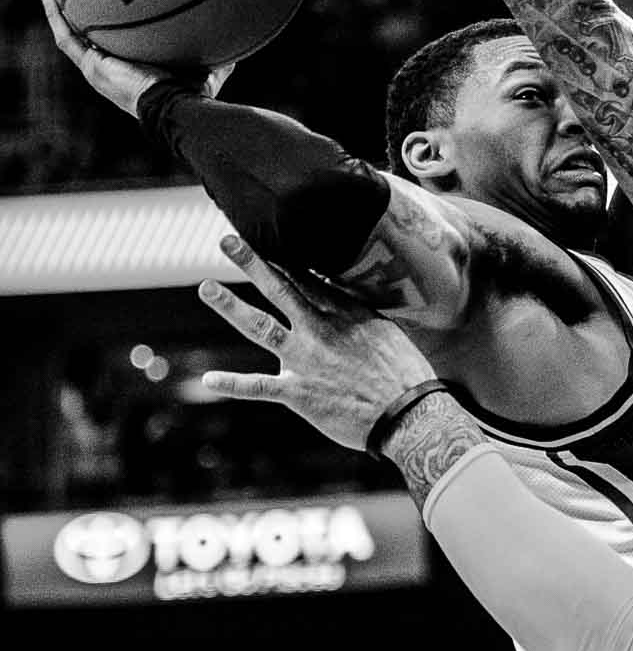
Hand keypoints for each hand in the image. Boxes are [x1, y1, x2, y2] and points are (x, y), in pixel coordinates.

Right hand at [41, 0, 233, 116]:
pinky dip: (56, 17)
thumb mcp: (207, 67)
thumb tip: (237, 32)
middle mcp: (112, 71)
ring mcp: (98, 71)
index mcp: (134, 72)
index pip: (119, 49)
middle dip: (84, 21)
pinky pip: (67, 39)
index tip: (111, 15)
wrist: (173, 107)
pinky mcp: (90, 68)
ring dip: (62, 15)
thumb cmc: (193, 93)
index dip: (112, 33)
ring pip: (73, 38)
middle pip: (92, 42)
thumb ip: (217, 51)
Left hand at [198, 234, 437, 451]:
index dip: (283, 259)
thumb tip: (351, 306)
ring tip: (207, 288)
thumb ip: (361, 317)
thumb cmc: (406, 374)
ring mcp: (306, 359)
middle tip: (227, 240)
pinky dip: (232, 384)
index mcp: (345, 313)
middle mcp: (320, 330)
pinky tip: (208, 378)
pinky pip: (258, 387)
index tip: (264, 239)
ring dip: (231, 306)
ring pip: (261, 327)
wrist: (407, 411)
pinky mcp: (298, 393)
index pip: (307, 279)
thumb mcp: (388, 332)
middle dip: (252, 263)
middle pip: (280, 289)